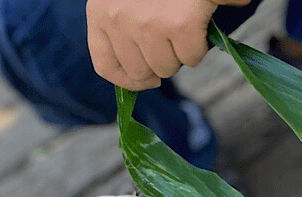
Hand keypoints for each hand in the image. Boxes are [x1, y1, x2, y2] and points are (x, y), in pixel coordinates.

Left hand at [87, 0, 250, 89]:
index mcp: (101, 11)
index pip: (106, 65)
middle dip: (159, 62)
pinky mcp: (179, 24)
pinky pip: (192, 56)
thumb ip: (125, 24)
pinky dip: (200, 46)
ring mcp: (148, 24)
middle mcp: (119, 20)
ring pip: (166, 67)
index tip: (147, 80)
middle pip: (139, 71)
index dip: (127, 80)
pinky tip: (200, 25)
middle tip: (173, 41)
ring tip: (186, 28)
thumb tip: (148, 74)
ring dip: (180, 54)